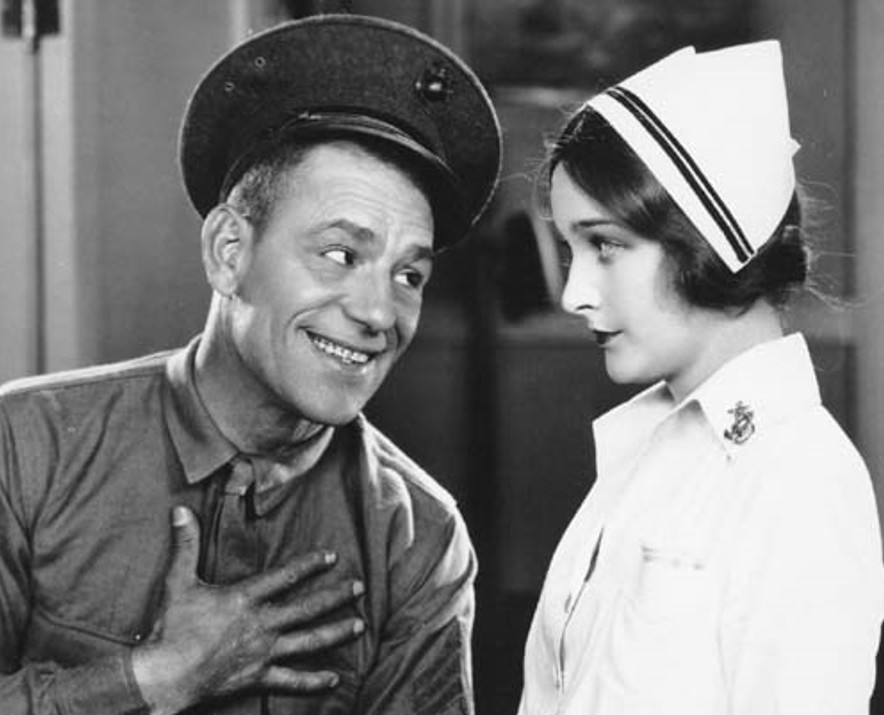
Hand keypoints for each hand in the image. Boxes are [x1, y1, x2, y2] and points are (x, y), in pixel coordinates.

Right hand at [132, 506, 363, 714]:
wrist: (164, 676)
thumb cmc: (171, 628)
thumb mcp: (177, 581)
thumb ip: (186, 544)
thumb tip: (181, 511)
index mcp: (245, 599)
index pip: (286, 576)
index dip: (311, 564)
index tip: (333, 555)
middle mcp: (261, 624)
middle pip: (307, 608)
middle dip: (336, 597)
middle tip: (360, 588)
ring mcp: (263, 652)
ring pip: (308, 642)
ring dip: (336, 633)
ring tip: (360, 626)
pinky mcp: (258, 677)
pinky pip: (291, 681)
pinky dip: (313, 681)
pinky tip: (333, 678)